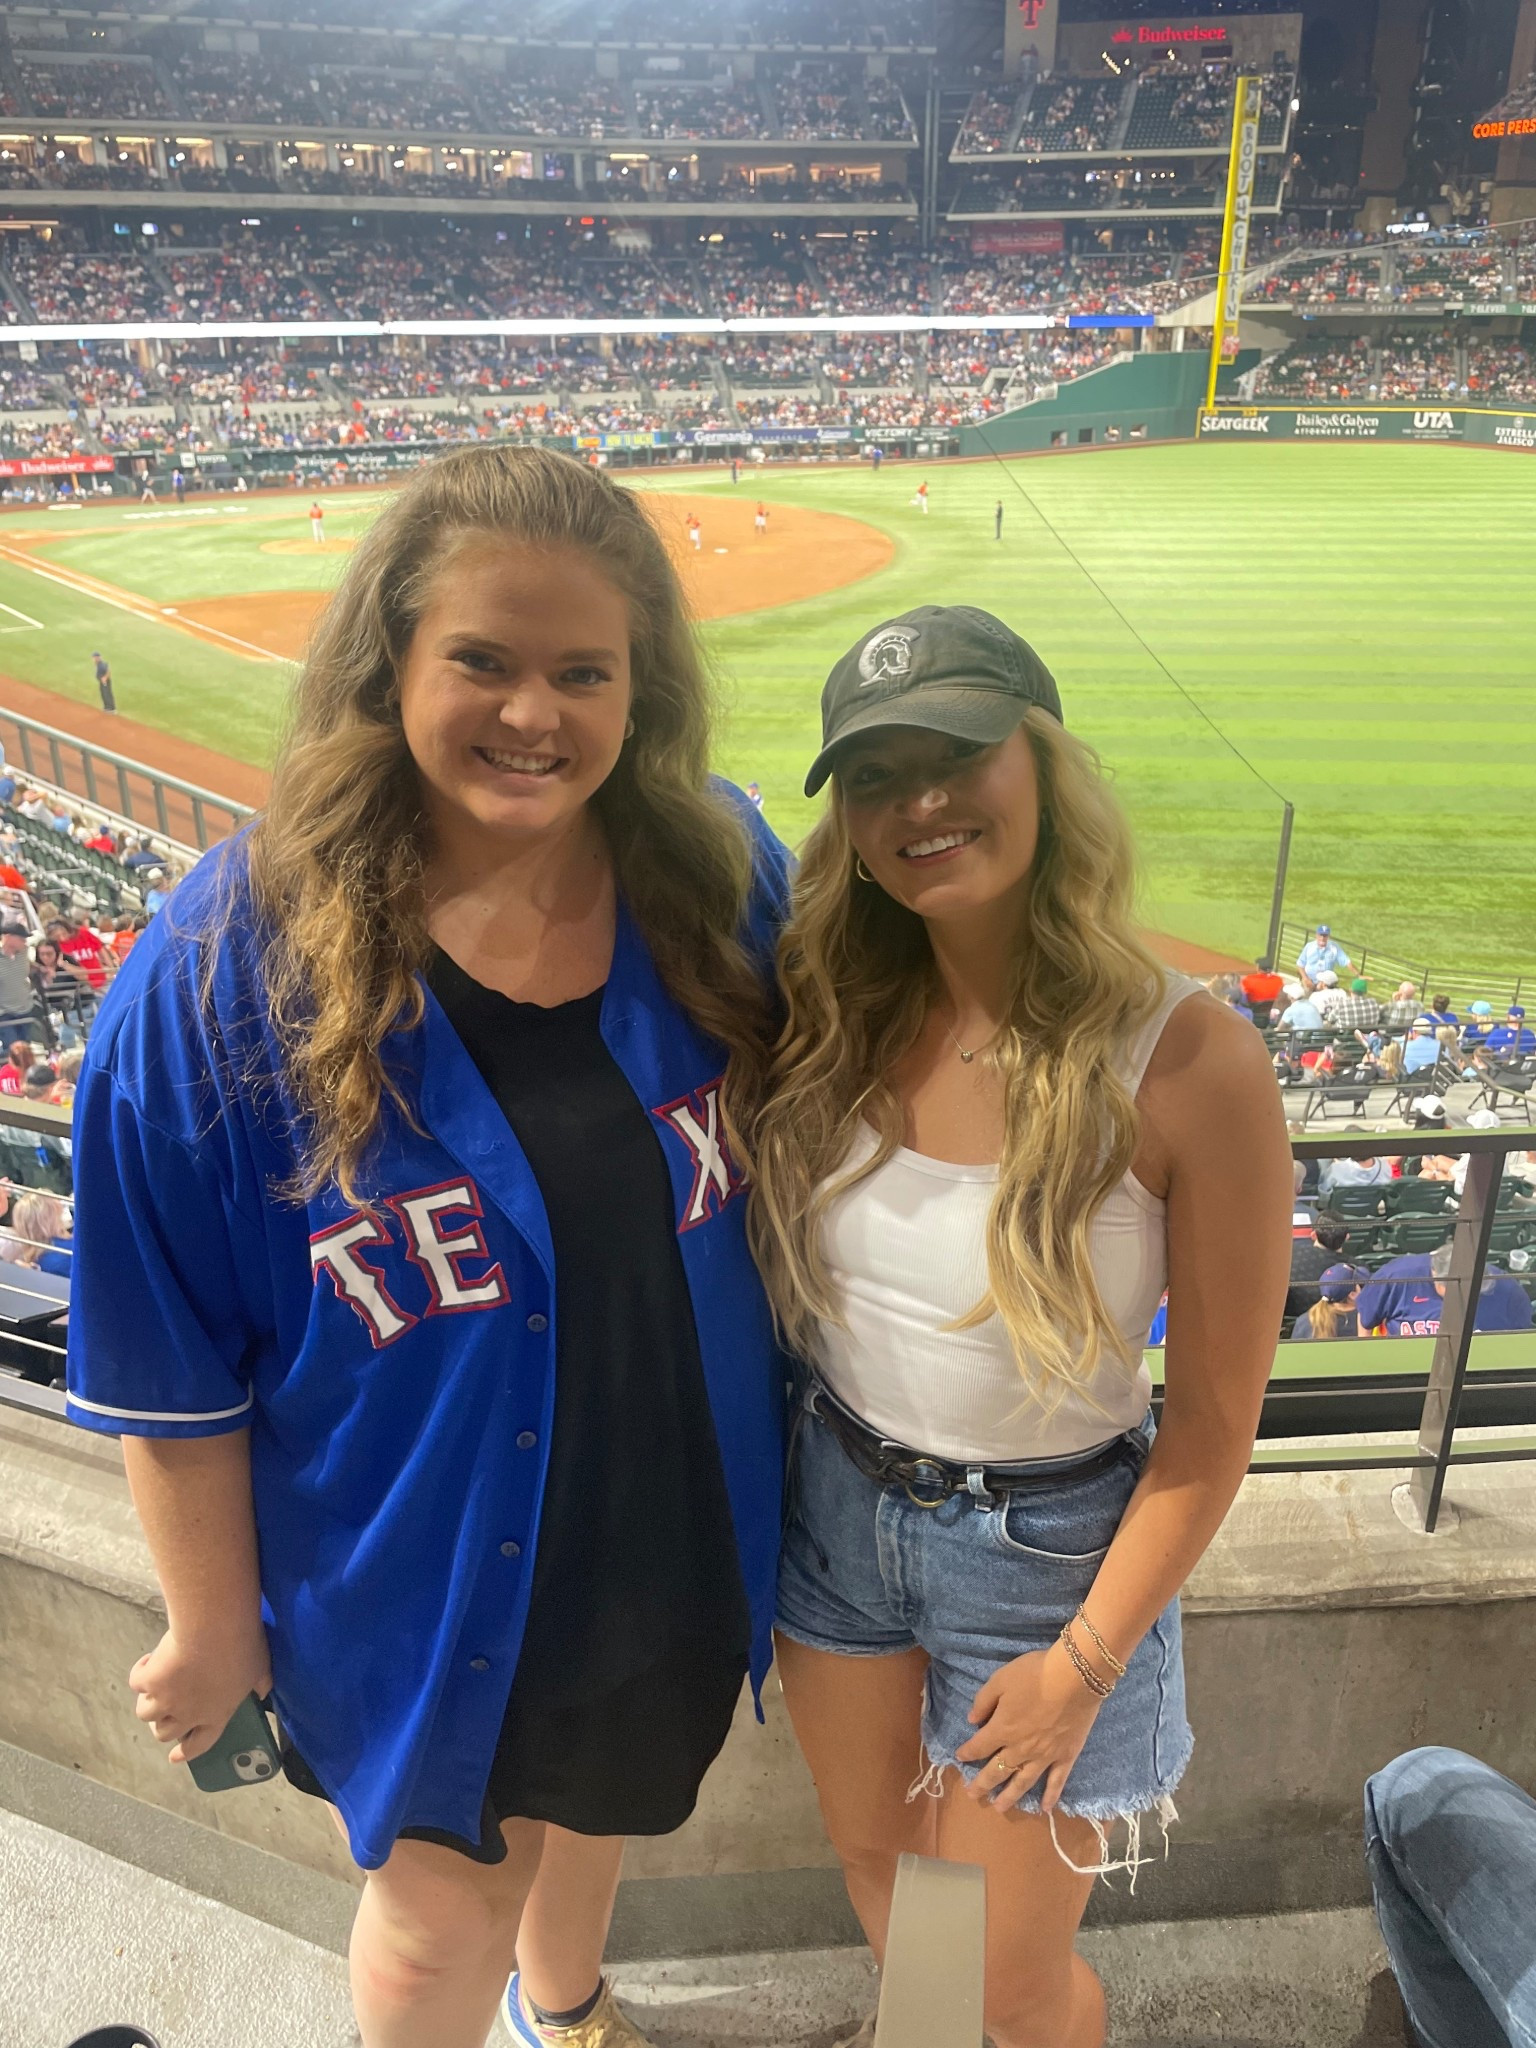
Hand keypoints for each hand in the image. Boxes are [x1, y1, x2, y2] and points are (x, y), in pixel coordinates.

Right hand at [129, 1623, 272, 1765]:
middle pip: (164, 1733)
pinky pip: (136, 1682)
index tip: (174, 1757)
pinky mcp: (149, 1681)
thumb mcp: (261, 1668)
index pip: (201, 1743)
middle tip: (162, 1711)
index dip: (186, 1752)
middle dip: (161, 1725)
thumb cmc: (243, 1648)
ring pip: (145, 1713)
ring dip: (148, 1701)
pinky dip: (141, 1672)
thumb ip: (261, 1683)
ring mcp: (165, 1700)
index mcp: (217, 1714)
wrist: (214, 1628)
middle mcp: (188, 1714)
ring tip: (153, 1687)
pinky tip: (149, 1662)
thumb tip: (264, 1691)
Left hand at [955, 1643, 1102, 1814]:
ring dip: (1009, 1797)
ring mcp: (1044, 1756)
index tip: (959, 1757)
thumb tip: (971, 1721)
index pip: (979, 1746)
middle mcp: (1020, 1749)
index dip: (967, 1752)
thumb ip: (984, 1701)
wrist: (1075, 1678)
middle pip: (997, 1771)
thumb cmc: (1035, 1674)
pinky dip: (1051, 1796)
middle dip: (982, 1784)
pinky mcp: (1066, 1757)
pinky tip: (1045, 1809)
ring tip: (999, 1808)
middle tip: (972, 1795)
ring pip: (1023, 1782)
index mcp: (1002, 1729)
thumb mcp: (1000, 1679)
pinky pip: (1057, 1782)